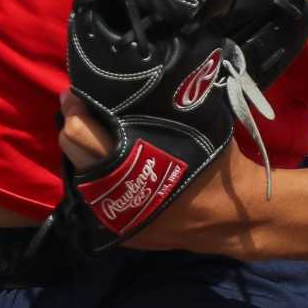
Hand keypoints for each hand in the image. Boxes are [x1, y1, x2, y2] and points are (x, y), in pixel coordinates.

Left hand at [57, 89, 280, 256]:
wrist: (236, 218)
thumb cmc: (218, 162)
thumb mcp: (193, 122)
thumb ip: (155, 103)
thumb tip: (126, 76)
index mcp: (132, 160)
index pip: (78, 131)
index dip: (77, 105)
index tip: (81, 91)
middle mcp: (115, 191)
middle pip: (71, 147)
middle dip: (75, 122)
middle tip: (84, 106)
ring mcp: (114, 215)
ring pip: (79, 172)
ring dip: (84, 149)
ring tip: (98, 132)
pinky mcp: (118, 230)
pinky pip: (94, 194)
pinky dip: (98, 174)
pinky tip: (112, 162)